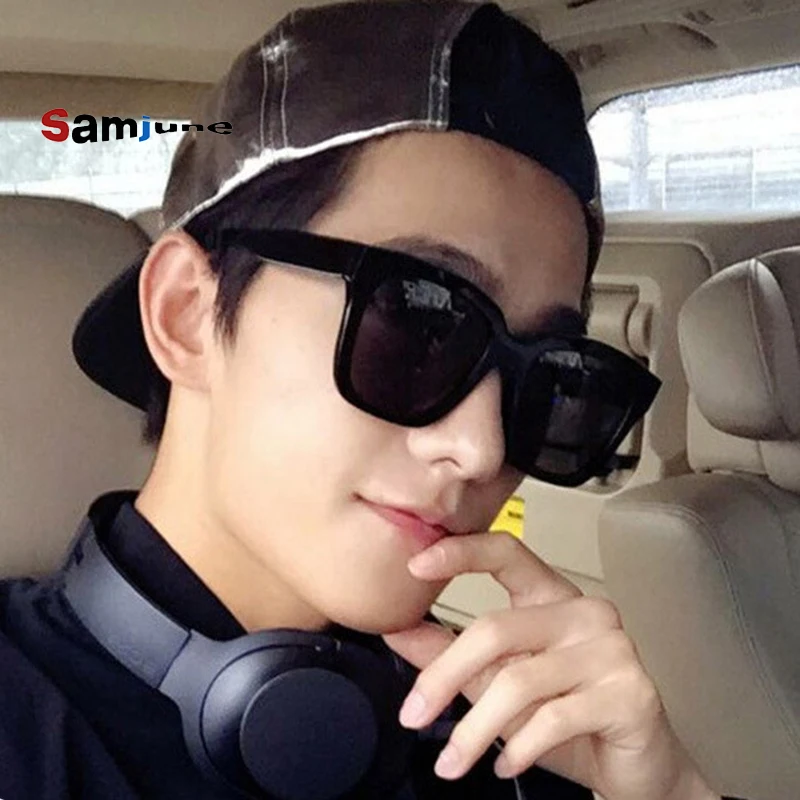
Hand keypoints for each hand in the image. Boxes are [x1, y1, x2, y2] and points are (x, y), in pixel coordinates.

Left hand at [381, 531, 719, 799]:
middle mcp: (584, 613)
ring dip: (475, 730)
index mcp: (552, 597)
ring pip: (520, 681)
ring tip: (452, 763)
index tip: (416, 566)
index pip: (507, 553)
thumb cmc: (568, 720)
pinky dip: (520, 747)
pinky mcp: (630, 693)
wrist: (639, 770)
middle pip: (496, 629)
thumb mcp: (499, 683)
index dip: (461, 552)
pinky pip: (555, 718)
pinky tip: (506, 764)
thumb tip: (396, 629)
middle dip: (444, 676)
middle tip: (412, 715)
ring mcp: (611, 649)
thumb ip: (450, 654)